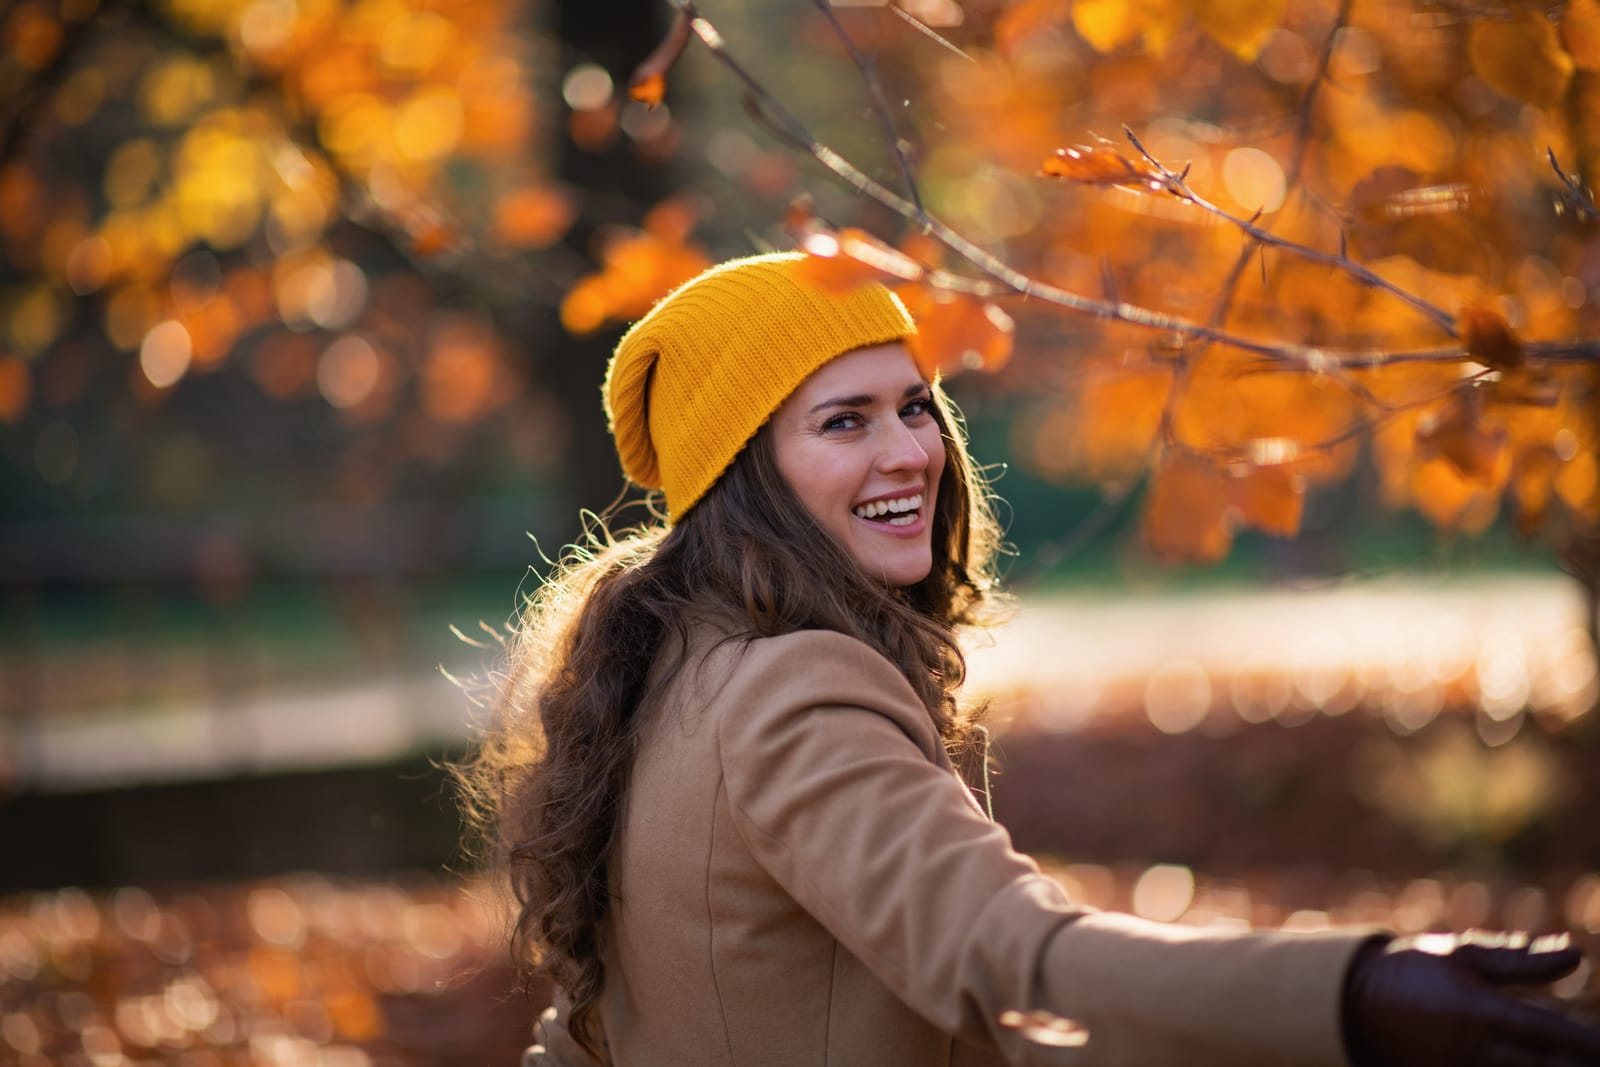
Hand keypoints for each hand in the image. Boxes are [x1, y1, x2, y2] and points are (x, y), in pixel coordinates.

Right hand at [1342, 930, 1599, 1066]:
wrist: (1352, 1005)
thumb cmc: (1412, 972)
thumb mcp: (1461, 956)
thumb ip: (1520, 961)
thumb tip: (1576, 955)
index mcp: (1482, 1011)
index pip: (1555, 1034)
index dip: (1592, 1043)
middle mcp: (1477, 1050)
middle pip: (1549, 1066)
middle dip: (1579, 1060)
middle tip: (1594, 1050)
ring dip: (1552, 1065)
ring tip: (1568, 1057)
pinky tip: (1535, 1060)